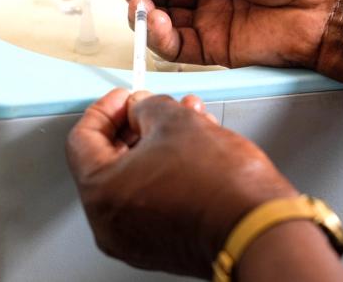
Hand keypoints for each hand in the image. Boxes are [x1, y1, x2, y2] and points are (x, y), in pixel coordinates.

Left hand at [66, 89, 296, 277]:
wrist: (259, 227)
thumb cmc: (219, 185)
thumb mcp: (175, 119)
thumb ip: (146, 107)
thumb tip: (142, 108)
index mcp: (102, 193)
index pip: (82, 139)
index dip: (105, 109)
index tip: (123, 98)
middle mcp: (111, 223)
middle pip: (109, 160)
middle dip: (136, 125)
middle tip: (153, 108)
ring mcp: (135, 239)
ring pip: (135, 179)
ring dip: (156, 145)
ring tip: (185, 122)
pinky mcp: (162, 245)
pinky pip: (151, 200)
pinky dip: (165, 172)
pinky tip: (193, 150)